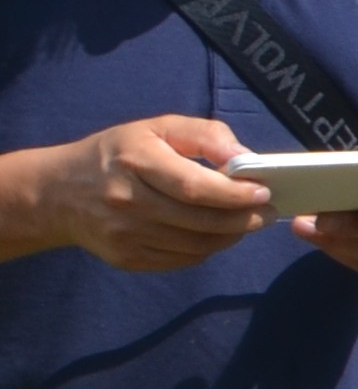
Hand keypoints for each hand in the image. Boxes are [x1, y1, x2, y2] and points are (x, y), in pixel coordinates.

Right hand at [5, 116, 274, 271]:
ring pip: (195, 244)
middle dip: (243, 219)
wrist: (60, 193)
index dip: (234, 194)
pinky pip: (181, 260)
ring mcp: (124, 234)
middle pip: (199, 220)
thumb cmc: (118, 154)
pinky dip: (207, 249)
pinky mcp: (125, 257)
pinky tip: (217, 235)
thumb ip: (203, 135)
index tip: (263, 192)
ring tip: (248, 223)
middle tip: (267, 212)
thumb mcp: (156, 128)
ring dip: (230, 236)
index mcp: (135, 161)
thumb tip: (242, 156)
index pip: (194, 187)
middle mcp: (126, 200)